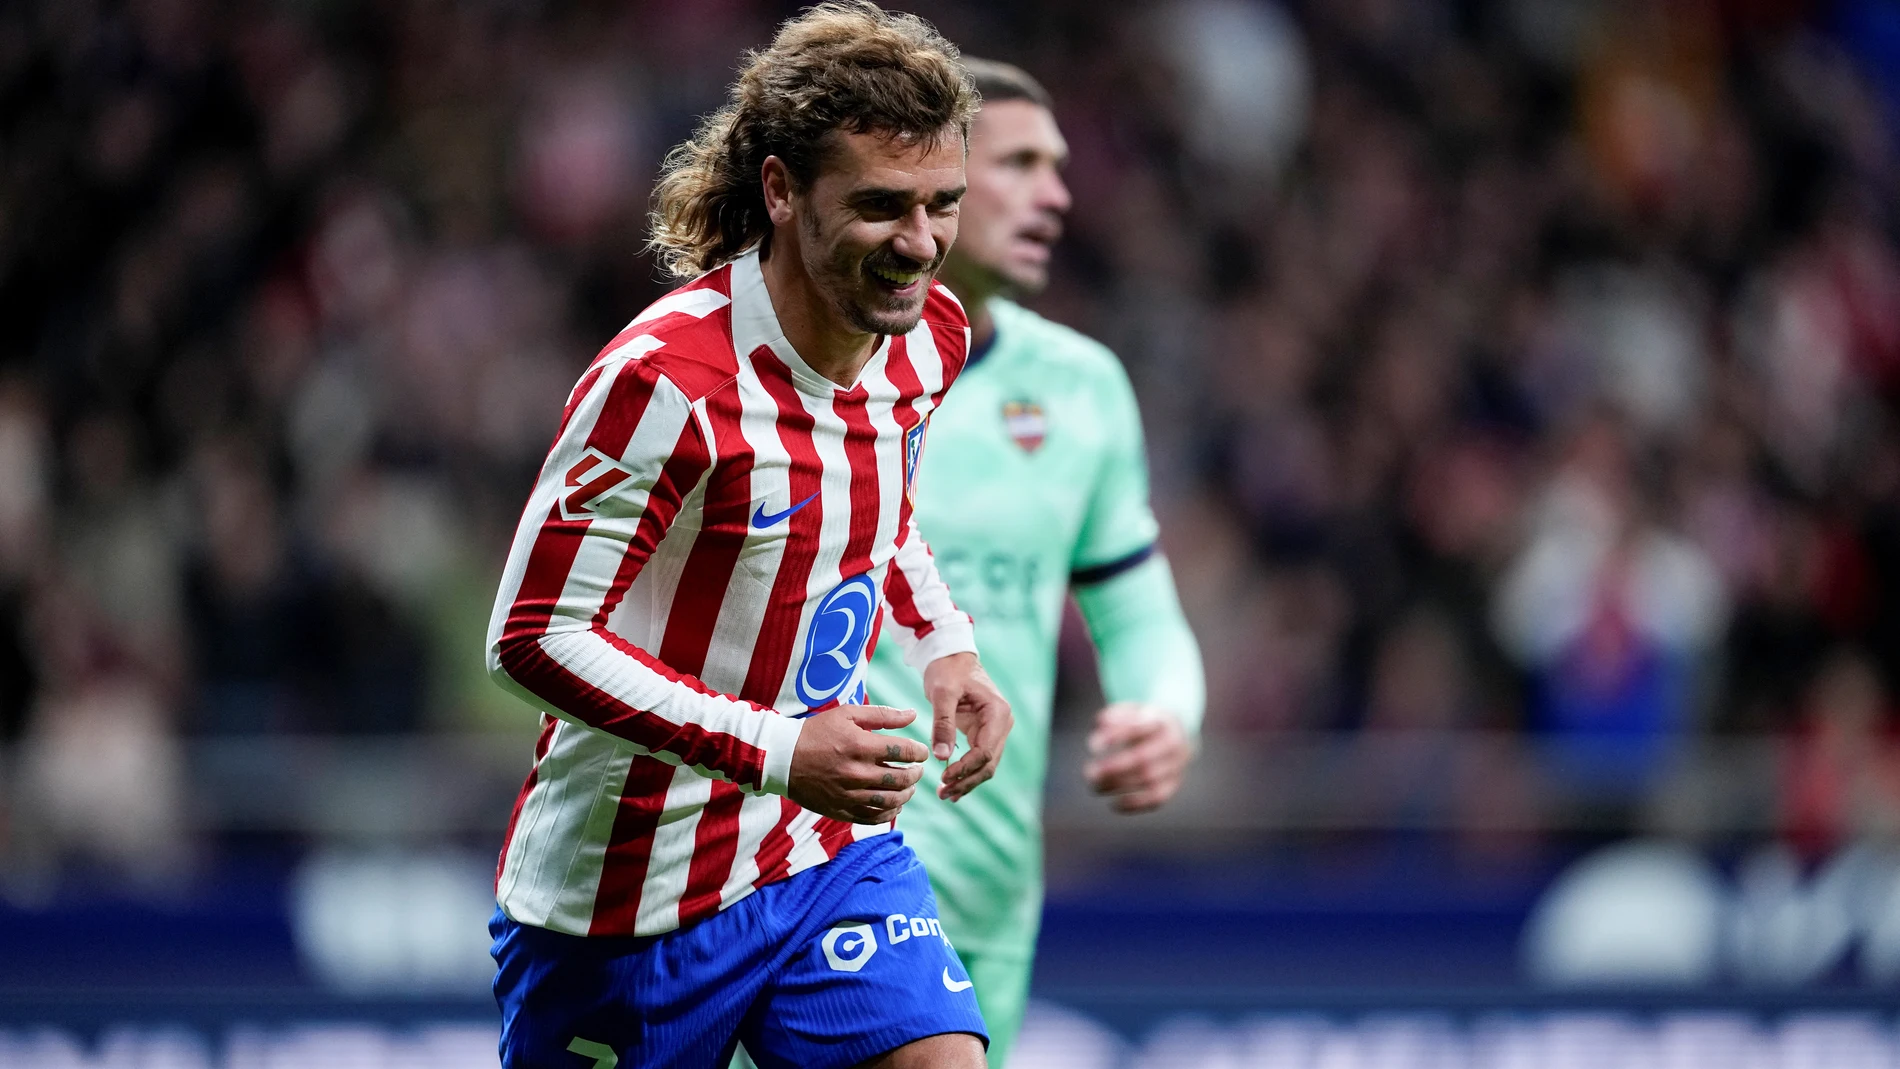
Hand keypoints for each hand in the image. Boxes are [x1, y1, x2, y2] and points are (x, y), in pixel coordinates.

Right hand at [787, 704, 929, 823]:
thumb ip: (882, 714)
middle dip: (915, 774)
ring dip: (906, 794)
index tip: (921, 752)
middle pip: (901, 779)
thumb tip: (912, 715)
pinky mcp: (841, 810)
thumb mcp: (847, 714)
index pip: (903, 751)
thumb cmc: (816, 732)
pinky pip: (873, 818)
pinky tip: (894, 805)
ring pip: (890, 801)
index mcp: (860, 745)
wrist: (782, 758)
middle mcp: (856, 772)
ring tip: (908, 787)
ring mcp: (849, 794)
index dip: (919, 752)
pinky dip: (889, 813)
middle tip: (917, 770)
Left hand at [923, 652, 1012, 801]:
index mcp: (998, 713)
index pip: (985, 751)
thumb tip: (941, 756)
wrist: (950, 656)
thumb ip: (943, 724)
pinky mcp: (984, 733)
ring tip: (946, 794)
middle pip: (989, 763)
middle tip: (943, 793)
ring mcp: (995, 729)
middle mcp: (1002, 723)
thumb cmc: (947, 670)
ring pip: (986, 765)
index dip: (965, 768)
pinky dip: (967, 773)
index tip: (944, 777)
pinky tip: (952, 786)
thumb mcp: (942, 693)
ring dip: (967, 781)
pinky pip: (978, 759)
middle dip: (967, 780)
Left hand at [1084, 702, 1191, 812]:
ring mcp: (1176, 765)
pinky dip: (1134, 804)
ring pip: (1149, 780)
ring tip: (1096, 787)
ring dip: (1118, 786)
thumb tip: (1095, 742)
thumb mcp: (1128, 711)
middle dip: (1113, 768)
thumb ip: (1110, 718)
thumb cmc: (1141, 723)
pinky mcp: (1174, 784)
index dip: (1114, 737)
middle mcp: (1173, 743)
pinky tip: (1114, 804)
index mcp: (1160, 719)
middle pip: (1143, 758)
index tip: (1092, 747)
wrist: (1175, 735)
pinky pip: (1157, 798)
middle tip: (1089, 773)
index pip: (1137, 728)